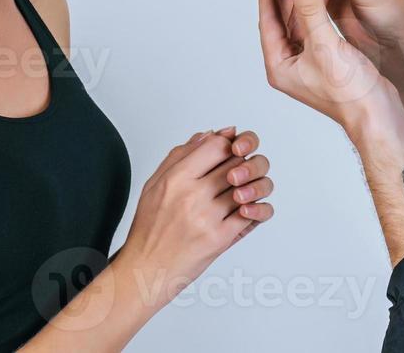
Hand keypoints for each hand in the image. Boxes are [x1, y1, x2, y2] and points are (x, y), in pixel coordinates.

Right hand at [115, 128, 273, 307]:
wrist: (146, 270)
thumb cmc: (150, 229)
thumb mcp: (155, 184)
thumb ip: (182, 155)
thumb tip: (210, 134)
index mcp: (176, 178)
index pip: (218, 145)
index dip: (230, 143)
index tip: (230, 149)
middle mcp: (193, 195)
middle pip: (237, 163)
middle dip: (244, 163)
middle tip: (239, 169)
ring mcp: (208, 217)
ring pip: (249, 186)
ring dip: (252, 185)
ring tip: (242, 190)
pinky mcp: (220, 238)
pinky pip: (253, 214)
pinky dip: (257, 209)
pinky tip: (246, 209)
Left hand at [269, 0, 403, 167]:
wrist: (378, 115)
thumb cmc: (350, 93)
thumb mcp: (325, 45)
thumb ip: (311, 10)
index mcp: (279, 66)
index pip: (267, 21)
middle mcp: (290, 65)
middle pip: (282, 20)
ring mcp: (309, 63)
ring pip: (300, 22)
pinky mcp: (327, 61)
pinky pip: (316, 27)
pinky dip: (318, 9)